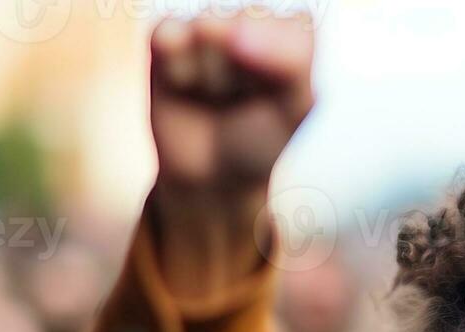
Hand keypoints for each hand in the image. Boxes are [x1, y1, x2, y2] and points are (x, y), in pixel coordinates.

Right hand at [146, 9, 314, 298]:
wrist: (211, 178)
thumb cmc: (260, 140)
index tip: (277, 97)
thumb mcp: (296, 107)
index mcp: (290, 31)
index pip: (293, 25)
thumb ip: (290, 58)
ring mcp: (206, 26)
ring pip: (208, 29)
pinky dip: (177, 66)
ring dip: (211, 75)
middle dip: (246, 73)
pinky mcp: (168, 37)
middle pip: (246, 23)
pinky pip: (169, 33)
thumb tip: (234, 29)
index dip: (280, 68)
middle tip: (242, 100)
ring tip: (215, 96)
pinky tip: (185, 85)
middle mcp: (247, 20)